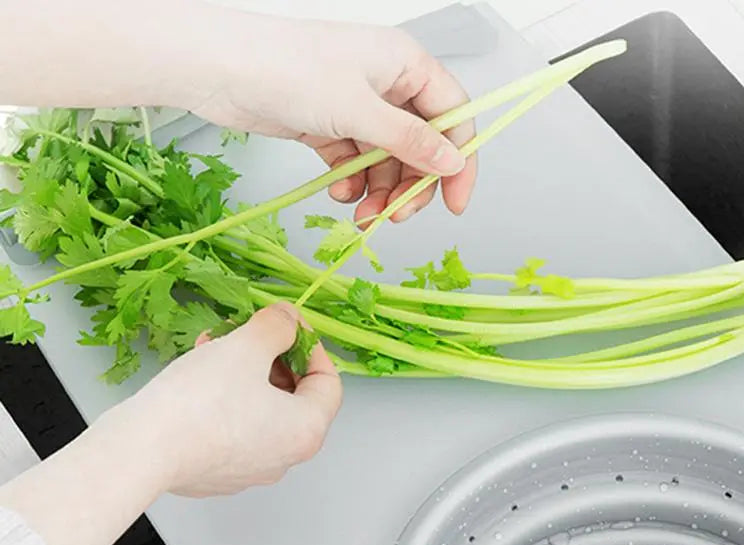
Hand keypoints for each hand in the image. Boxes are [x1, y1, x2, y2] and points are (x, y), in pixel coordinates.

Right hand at [129, 302, 341, 497]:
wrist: (141, 450)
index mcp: (305, 432)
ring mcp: (251, 468)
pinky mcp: (218, 472)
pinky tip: (197, 373)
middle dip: (271, 357)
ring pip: (259, 409)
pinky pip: (232, 426)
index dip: (311, 347)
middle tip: (249, 333)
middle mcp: (285, 458)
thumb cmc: (199, 403)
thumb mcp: (247, 347)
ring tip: (216, 346)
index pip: (329, 383)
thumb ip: (276, 328)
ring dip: (243, 373)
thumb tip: (288, 320)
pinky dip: (222, 397)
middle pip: (293, 396)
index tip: (288, 326)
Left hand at [190, 17, 476, 224]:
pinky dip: (353, 183)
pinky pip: (357, 163)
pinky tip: (338, 192)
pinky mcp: (330, 125)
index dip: (459, 162)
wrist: (219, 69)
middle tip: (395, 215)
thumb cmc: (286, 68)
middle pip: (421, 147)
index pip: (453, 117)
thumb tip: (451, 163)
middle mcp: (386, 84)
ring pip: (388, 161)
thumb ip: (411, 141)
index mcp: (405, 65)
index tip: (454, 203)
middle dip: (411, 186)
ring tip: (361, 214)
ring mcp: (357, 106)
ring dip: (380, 193)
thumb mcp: (360, 111)